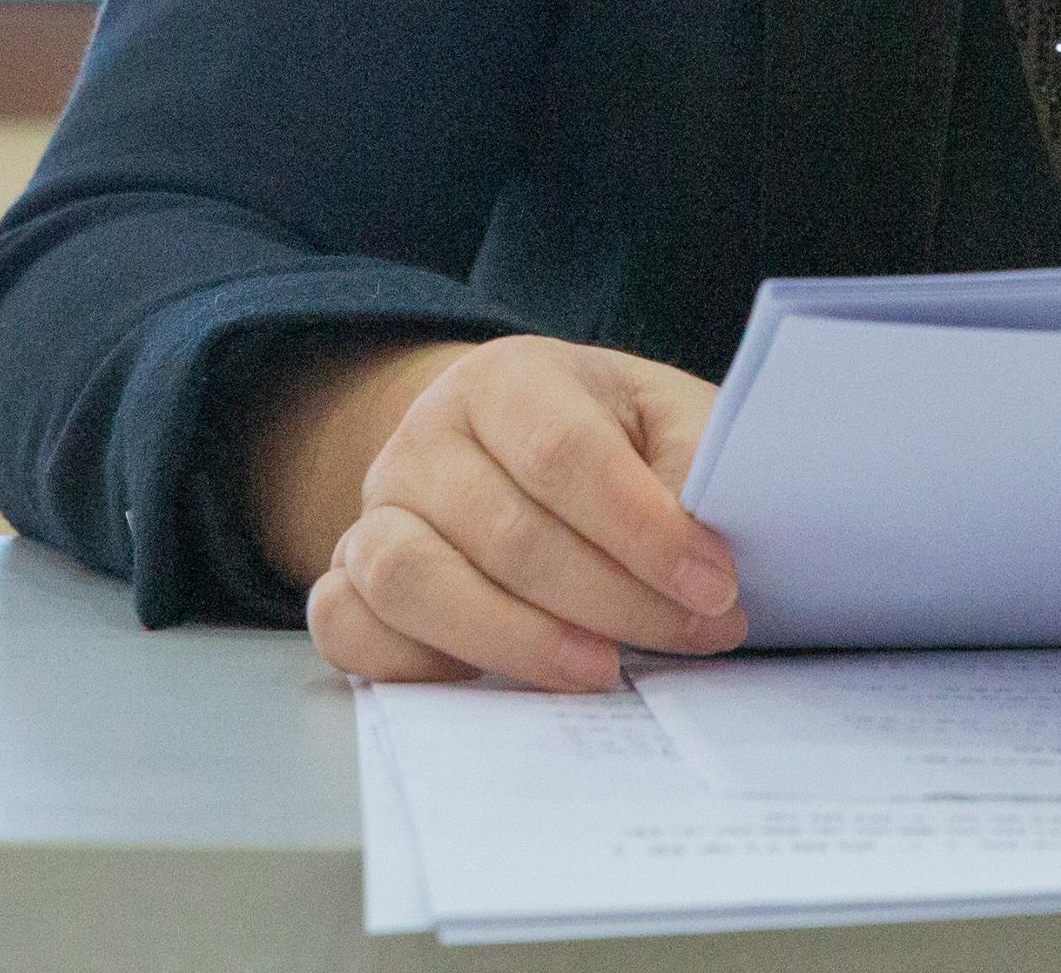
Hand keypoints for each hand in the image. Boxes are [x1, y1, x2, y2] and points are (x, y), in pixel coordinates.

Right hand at [273, 334, 746, 691]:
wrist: (524, 448)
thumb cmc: (616, 439)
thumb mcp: (671, 423)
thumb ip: (695, 471)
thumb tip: (711, 549)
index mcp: (508, 378)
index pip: (563, 453)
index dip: (643, 530)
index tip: (715, 585)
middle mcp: (424, 437)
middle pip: (504, 531)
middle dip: (612, 599)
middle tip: (693, 634)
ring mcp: (375, 508)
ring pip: (411, 580)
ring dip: (515, 641)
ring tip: (601, 669)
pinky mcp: (348, 577)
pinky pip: (345, 625)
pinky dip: (409, 664)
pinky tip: (493, 684)